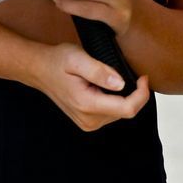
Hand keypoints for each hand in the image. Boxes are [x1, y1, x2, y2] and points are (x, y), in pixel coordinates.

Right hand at [25, 41, 150, 131]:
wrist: (39, 70)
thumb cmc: (57, 61)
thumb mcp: (77, 58)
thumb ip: (99, 71)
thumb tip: (121, 83)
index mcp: (87, 105)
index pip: (128, 109)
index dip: (142, 94)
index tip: (143, 77)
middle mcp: (89, 120)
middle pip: (126, 111)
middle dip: (133, 93)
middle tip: (127, 72)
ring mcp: (88, 123)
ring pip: (121, 112)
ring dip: (124, 96)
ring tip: (111, 78)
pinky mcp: (89, 121)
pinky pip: (112, 112)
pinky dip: (116, 99)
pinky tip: (107, 86)